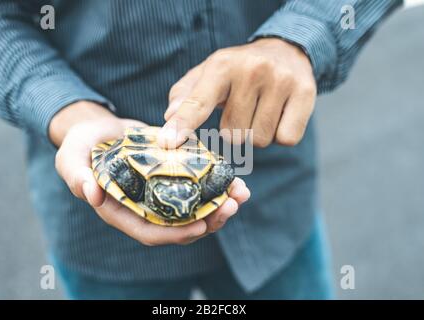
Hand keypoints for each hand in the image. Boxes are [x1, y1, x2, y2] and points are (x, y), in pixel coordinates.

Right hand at [50, 101, 250, 245]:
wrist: (97, 129)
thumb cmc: (80, 146)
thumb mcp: (71, 159)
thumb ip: (78, 177)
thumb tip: (93, 196)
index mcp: (124, 211)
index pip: (152, 232)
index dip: (177, 233)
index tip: (202, 225)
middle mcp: (147, 206)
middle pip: (182, 224)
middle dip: (209, 219)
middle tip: (232, 205)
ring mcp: (163, 191)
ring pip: (195, 207)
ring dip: (220, 203)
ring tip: (241, 193)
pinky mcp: (174, 174)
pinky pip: (198, 184)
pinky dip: (217, 183)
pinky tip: (235, 177)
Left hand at [159, 38, 316, 147]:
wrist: (286, 51)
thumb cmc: (239, 71)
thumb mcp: (208, 75)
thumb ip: (185, 96)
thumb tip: (169, 117)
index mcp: (222, 65)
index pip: (198, 102)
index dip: (182, 125)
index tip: (167, 144)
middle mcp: (252, 70)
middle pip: (233, 135)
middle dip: (236, 129)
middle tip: (244, 107)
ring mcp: (281, 81)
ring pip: (259, 140)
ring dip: (258, 133)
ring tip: (262, 109)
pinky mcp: (306, 93)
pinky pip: (286, 138)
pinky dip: (281, 134)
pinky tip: (280, 114)